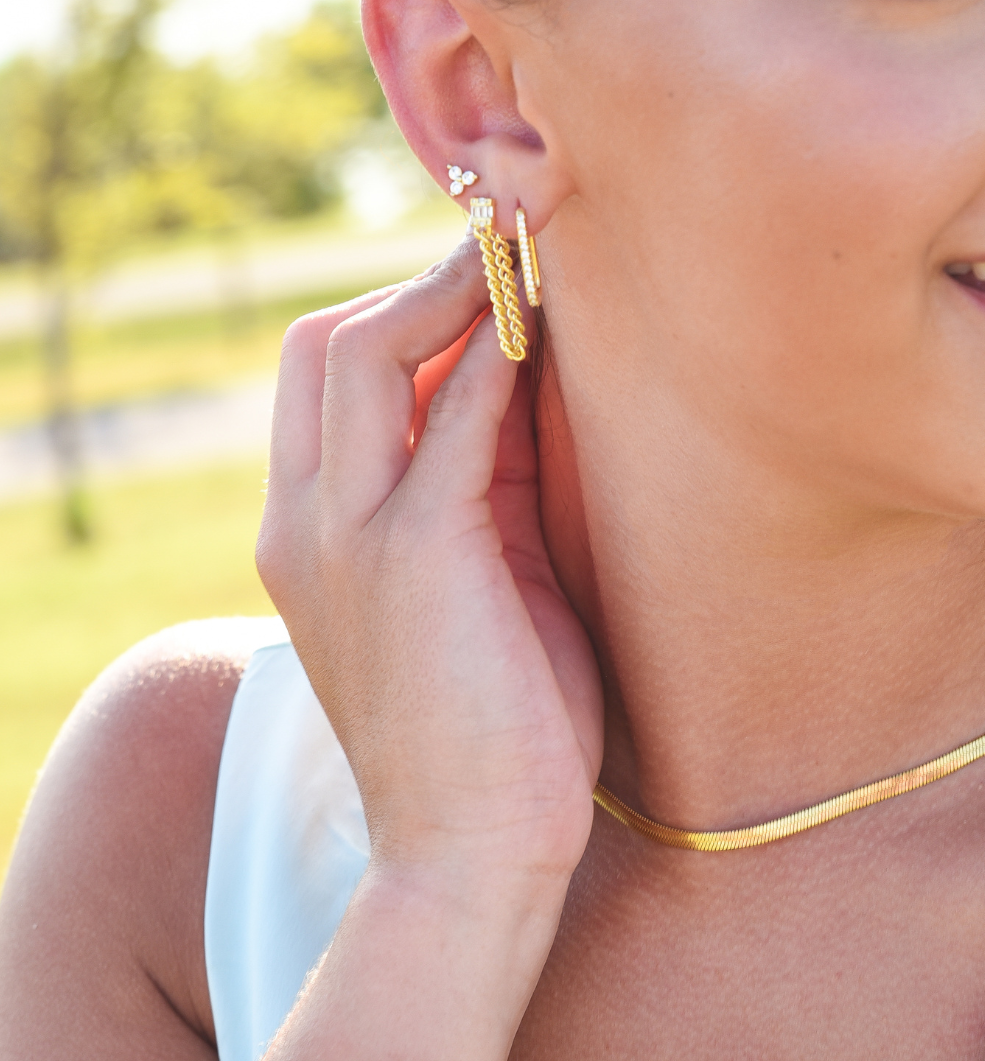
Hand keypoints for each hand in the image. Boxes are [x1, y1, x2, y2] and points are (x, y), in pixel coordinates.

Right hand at [258, 238, 603, 892]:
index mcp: (308, 527)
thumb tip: (533, 366)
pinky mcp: (414, 554)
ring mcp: (348, 534)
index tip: (491, 280)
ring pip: (366, 351)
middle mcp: (305, 518)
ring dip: (454, 291)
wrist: (471, 856)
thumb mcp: (473, 573)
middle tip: (511, 256)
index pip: (323, 373)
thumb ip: (482, 473)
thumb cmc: (492, 718)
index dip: (400, 310)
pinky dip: (499, 353)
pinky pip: (454, 412)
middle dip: (416, 284)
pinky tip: (551, 326)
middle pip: (325, 342)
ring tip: (532, 261)